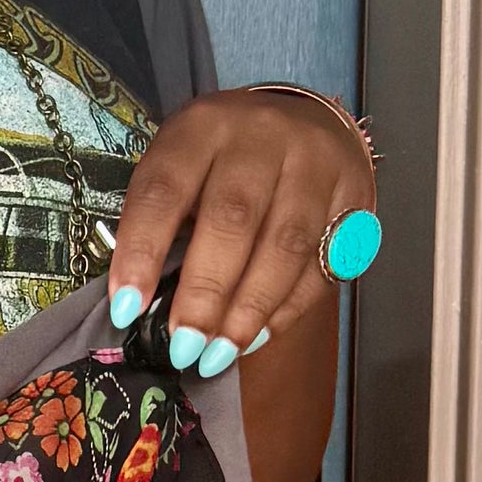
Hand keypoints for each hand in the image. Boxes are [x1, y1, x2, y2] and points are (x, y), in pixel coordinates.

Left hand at [108, 88, 374, 376]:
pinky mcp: (354, 192)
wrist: (300, 126)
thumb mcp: (181, 174)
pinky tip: (256, 336)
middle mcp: (262, 135)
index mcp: (202, 128)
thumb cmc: (221, 166)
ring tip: (218, 354)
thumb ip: (162, 228)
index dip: (142, 252)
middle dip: (205, 294)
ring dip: (249, 310)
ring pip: (286, 244)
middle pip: (234, 219)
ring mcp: (316, 160)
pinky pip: (323, 261)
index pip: (165, 189)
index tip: (127, 310)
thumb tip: (139, 311)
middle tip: (183, 347)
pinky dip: (287, 309)